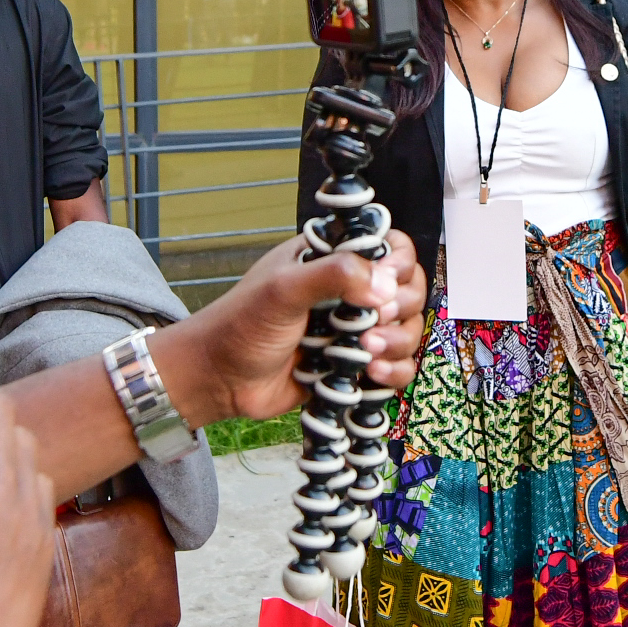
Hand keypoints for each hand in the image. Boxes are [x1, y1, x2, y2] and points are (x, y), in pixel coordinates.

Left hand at [164, 230, 430, 422]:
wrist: (219, 380)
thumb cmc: (241, 324)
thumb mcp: (283, 289)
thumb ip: (334, 275)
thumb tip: (386, 285)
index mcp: (333, 259)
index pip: (391, 247)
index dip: (398, 263)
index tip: (387, 282)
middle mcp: (350, 291)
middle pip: (408, 289)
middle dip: (401, 307)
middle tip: (376, 321)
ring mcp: (355, 330)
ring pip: (407, 330)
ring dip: (398, 342)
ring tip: (367, 354)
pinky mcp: (354, 366)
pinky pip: (396, 367)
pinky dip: (394, 372)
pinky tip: (372, 375)